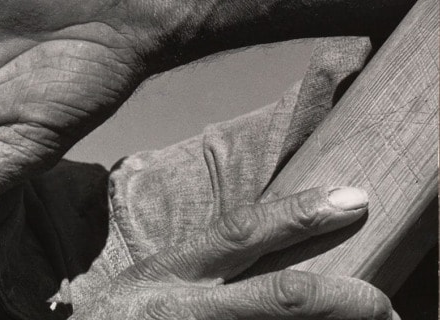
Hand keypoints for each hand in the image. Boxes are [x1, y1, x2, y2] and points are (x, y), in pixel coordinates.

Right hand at [73, 186, 397, 319]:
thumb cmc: (120, 317)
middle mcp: (190, 305)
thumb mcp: (153, 278)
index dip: (300, 213)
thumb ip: (202, 264)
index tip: (352, 198)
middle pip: (283, 295)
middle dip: (345, 299)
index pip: (243, 230)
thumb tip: (266, 240)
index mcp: (178, 268)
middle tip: (386, 306)